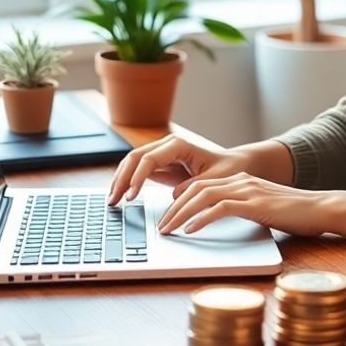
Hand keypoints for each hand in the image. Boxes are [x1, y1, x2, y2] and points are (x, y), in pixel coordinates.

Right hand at [107, 134, 251, 205]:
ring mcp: (161, 153)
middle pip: (135, 157)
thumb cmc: (225, 170)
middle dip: (122, 179)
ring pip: (132, 163)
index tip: (132, 195)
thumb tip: (174, 196)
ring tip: (112, 200)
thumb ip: (194, 187)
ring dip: (120, 180)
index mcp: (179, 145)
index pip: (150, 158)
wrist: (232, 165)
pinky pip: (138, 170)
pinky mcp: (159, 164)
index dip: (138, 177)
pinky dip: (127, 182)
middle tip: (114, 200)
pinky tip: (121, 196)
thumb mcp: (214, 181)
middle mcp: (166, 145)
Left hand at [157, 174, 345, 236]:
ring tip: (168, 230)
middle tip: (160, 226)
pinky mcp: (254, 203)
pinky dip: (201, 219)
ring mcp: (247, 190)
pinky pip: (220, 208)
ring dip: (180, 214)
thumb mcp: (261, 209)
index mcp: (240, 181)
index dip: (179, 199)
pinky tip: (190, 231)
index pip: (200, 185)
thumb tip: (220, 222)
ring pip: (203, 196)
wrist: (320, 209)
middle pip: (195, 189)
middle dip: (173, 208)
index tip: (166, 215)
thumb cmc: (294, 214)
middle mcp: (240, 181)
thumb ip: (241, 210)